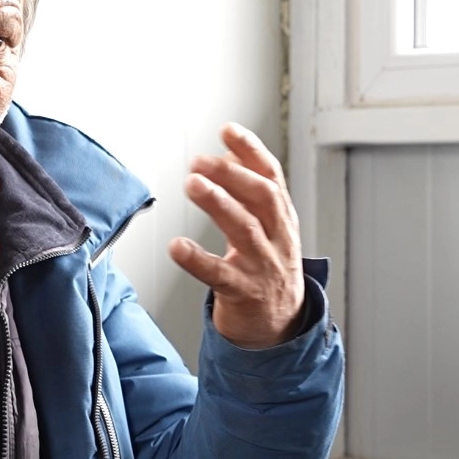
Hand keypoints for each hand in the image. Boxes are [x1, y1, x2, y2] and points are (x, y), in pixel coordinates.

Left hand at [168, 123, 304, 348]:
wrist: (281, 328)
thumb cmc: (266, 270)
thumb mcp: (268, 229)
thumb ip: (250, 194)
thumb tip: (229, 154)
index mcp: (282, 219)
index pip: (271, 177)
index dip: (251, 151)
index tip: (228, 130)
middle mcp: (277, 239)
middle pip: (262, 198)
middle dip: (232, 175)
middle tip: (199, 161)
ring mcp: (263, 267)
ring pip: (245, 230)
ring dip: (218, 204)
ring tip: (193, 184)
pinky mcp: (245, 294)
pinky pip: (221, 275)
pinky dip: (198, 260)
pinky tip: (176, 247)